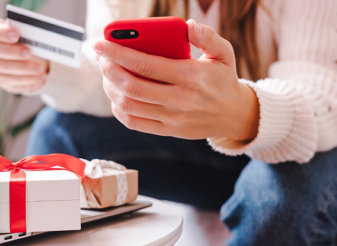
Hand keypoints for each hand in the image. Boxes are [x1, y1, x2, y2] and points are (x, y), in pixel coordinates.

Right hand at [0, 18, 48, 93]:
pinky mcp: (0, 79)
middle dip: (10, 51)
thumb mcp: (27, 33)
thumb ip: (24, 31)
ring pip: (0, 67)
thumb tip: (33, 34)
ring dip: (22, 68)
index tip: (15, 35)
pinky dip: (27, 79)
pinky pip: (10, 81)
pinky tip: (39, 77)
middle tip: (27, 53)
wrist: (33, 58)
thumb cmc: (26, 41)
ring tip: (39, 68)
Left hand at [93, 19, 259, 140]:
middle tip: (101, 58)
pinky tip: (117, 96)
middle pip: (132, 86)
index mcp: (191, 77)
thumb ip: (207, 37)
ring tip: (107, 75)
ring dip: (111, 89)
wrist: (235, 115)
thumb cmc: (224, 80)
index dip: (118, 53)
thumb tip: (188, 24)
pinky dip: (119, 109)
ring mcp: (172, 118)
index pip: (146, 64)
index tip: (100, 44)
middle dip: (109, 70)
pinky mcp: (168, 130)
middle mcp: (180, 99)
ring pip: (129, 106)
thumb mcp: (224, 53)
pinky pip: (135, 123)